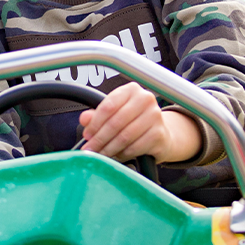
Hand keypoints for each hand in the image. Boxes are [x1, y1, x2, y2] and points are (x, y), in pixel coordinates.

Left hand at [78, 83, 201, 163]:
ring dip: (109, 148)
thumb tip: (84, 119)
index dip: (95, 123)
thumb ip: (97, 115)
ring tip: (101, 154)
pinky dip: (123, 154)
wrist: (159, 133)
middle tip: (90, 149)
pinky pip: (135, 147)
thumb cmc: (133, 121)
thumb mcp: (114, 114)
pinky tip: (117, 155)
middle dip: (99, 138)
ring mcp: (155, 116)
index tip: (87, 135)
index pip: (108, 106)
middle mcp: (145, 99)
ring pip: (125, 136)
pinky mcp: (159, 134)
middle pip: (115, 122)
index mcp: (131, 90)